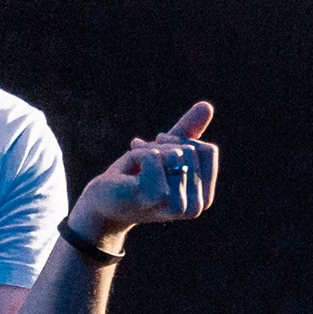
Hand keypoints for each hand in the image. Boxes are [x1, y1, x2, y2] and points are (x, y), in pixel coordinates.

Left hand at [71, 102, 216, 234]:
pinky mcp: (158, 197)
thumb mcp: (165, 151)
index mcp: (203, 198)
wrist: (103, 201)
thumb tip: (207, 106)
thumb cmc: (135, 177)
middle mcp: (195, 207)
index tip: (160, 153)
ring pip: (174, 153)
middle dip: (163, 147)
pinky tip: (127, 174)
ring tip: (135, 168)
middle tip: (143, 162)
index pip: (209, 150)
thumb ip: (188, 132)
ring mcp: (178, 205)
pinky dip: (137, 156)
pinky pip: (154, 156)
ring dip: (149, 152)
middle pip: (191, 150)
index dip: (181, 143)